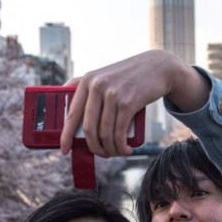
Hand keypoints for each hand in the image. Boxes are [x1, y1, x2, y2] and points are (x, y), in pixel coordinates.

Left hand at [60, 50, 208, 157]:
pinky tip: (125, 149)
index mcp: (87, 81)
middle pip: (89, 129)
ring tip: (116, 152)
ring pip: (105, 133)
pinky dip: (121, 146)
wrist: (157, 66)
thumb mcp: (104, 75)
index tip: (64, 150)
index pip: (71, 114)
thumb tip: (65, 106)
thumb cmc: (128, 75)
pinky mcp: (128, 102)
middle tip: (101, 154)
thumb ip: (86, 87)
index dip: (66, 136)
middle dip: (94, 147)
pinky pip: (119, 133)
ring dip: (110, 149)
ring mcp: (112, 94)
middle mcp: (97, 86)